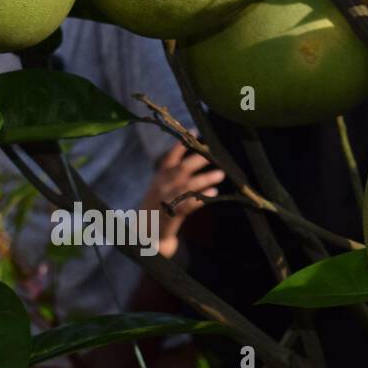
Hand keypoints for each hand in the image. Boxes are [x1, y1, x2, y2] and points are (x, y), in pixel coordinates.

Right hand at [139, 143, 226, 258]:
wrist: (146, 235)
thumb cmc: (158, 208)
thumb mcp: (162, 188)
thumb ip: (175, 176)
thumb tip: (195, 161)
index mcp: (159, 178)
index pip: (170, 158)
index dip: (181, 145)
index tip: (195, 132)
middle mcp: (162, 186)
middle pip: (180, 169)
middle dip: (197, 160)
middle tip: (213, 154)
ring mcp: (166, 201)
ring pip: (187, 186)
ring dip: (204, 179)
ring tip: (220, 174)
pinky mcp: (172, 216)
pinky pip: (188, 205)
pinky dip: (200, 198)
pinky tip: (213, 193)